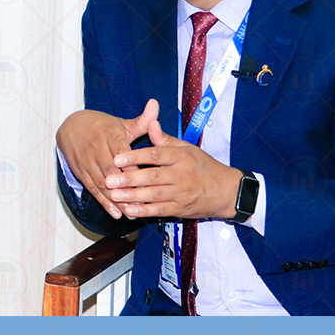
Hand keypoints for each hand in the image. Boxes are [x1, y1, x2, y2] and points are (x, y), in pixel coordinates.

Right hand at [55, 100, 158, 218]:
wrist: (70, 126)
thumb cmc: (102, 126)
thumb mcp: (122, 123)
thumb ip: (143, 120)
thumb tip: (156, 104)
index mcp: (111, 135)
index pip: (123, 154)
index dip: (133, 168)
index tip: (148, 182)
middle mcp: (97, 149)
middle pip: (112, 172)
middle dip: (126, 190)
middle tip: (142, 205)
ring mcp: (88, 162)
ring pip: (103, 183)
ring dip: (116, 200)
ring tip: (131, 213)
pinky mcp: (80, 172)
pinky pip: (93, 189)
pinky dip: (104, 202)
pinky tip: (116, 213)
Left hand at [104, 108, 242, 219]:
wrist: (226, 190)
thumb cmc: (203, 166)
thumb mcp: (187, 148)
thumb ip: (165, 139)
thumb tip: (151, 122)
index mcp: (181, 157)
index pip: (156, 154)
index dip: (135, 156)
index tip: (117, 157)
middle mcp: (181, 175)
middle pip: (152, 176)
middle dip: (129, 179)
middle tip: (109, 179)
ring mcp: (181, 193)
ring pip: (154, 194)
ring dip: (132, 196)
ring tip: (114, 195)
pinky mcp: (180, 209)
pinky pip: (160, 210)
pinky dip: (144, 211)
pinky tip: (129, 210)